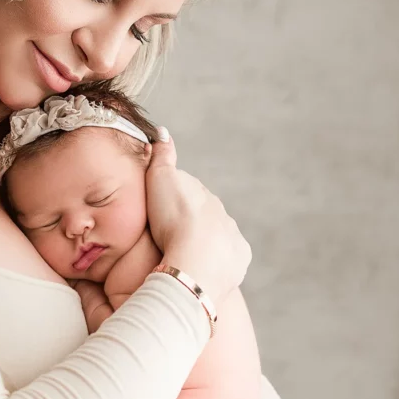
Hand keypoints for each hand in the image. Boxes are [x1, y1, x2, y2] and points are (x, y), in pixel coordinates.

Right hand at [144, 132, 250, 308]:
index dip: (173, 200)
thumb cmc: (173, 220)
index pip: (189, 193)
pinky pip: (227, 258)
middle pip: (204, 215)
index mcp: (203, 194)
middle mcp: (222, 212)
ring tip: (184, 255)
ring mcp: (232, 236)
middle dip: (190, 222)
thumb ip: (162, 156)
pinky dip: (216, 261)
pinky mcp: (238, 259)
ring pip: (217, 236)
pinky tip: (200, 267)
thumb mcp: (160, 180)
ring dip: (203, 242)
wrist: (197, 261)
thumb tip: (163, 131)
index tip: (160, 210)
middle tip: (170, 236)